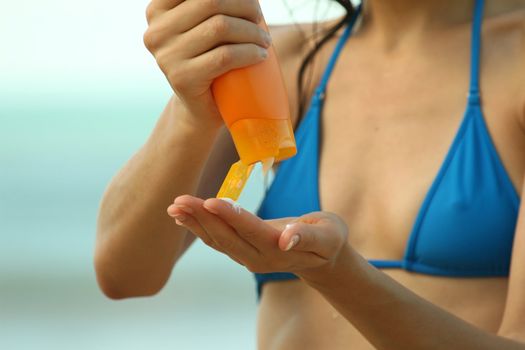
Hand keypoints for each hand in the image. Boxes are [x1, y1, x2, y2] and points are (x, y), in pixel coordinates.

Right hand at [143, 0, 271, 128]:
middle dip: (245, 5)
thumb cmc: (208, 60)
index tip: (248, 1)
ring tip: (264, 40)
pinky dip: (250, 52)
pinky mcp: (183, 78)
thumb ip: (209, 7)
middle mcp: (156, 31)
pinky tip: (261, 54)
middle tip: (259, 19)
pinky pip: (225, 56)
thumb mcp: (201, 26)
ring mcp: (167, 56)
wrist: (201, 108)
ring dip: (252, 31)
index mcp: (157, 11)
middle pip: (211, 1)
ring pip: (220, 27)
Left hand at [166, 195, 348, 274]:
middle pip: (227, 237)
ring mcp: (248, 257)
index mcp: (279, 249)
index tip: (210, 201)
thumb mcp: (329, 235)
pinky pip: (217, 240)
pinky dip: (198, 228)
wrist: (322, 257)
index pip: (251, 231)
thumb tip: (287, 239)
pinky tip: (182, 217)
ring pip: (217, 240)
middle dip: (203, 218)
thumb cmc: (328, 239)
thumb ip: (309, 237)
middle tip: (180, 200)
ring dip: (195, 223)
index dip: (231, 216)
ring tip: (175, 206)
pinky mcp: (242, 251)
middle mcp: (259, 257)